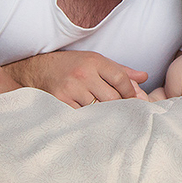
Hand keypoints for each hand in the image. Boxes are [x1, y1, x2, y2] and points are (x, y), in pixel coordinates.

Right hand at [4, 50, 147, 107]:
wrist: (37, 69)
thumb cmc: (71, 65)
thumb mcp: (95, 61)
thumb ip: (120, 70)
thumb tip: (144, 77)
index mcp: (94, 61)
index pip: (121, 78)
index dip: (131, 92)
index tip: (134, 101)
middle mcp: (83, 74)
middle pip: (112, 97)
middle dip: (121, 107)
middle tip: (126, 115)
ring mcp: (71, 89)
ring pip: (98, 109)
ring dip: (106, 116)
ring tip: (110, 120)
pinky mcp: (60, 102)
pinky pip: (82, 116)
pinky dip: (89, 120)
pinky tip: (92, 121)